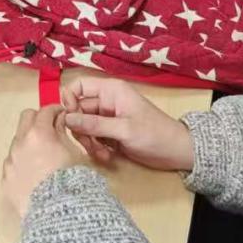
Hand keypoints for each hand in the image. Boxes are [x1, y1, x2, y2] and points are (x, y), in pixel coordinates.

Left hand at [2, 104, 82, 217]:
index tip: (62, 115)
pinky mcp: (6, 179)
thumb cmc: (71, 181)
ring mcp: (10, 161)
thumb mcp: (74, 153)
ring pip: (17, 141)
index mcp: (39, 133)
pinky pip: (13, 163)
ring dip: (29, 142)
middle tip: (50, 128)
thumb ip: (63, 132)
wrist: (57, 213)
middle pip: (26, 118)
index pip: (46, 111)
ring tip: (42, 156)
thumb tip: (59, 121)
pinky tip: (33, 174)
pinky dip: (22, 162)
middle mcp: (20, 143)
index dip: (56, 111)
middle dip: (38, 119)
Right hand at [59, 77, 194, 171]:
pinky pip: (93, 138)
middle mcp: (106, 102)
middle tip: (90, 144)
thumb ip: (94, 124)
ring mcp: (108, 119)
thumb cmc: (154, 134)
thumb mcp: (124, 130)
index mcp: (111, 91)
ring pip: (84, 127)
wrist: (175, 152)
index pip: (79, 86)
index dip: (70, 101)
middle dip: (81, 129)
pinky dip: (96, 148)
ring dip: (89, 142)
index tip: (71, 120)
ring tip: (101, 153)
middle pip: (78, 111)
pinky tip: (107, 156)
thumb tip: (67, 119)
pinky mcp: (110, 134)